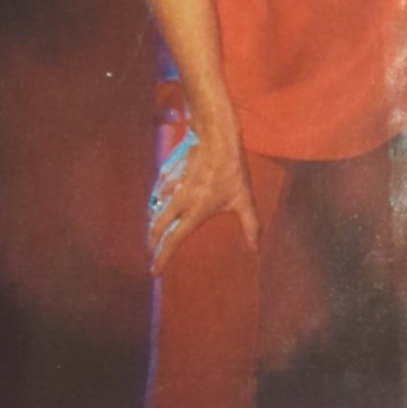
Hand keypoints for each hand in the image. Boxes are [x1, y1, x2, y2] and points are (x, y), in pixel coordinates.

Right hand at [147, 126, 258, 275]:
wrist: (213, 136)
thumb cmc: (231, 168)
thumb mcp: (244, 198)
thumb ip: (250, 226)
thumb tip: (255, 250)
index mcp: (196, 211)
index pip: (173, 240)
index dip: (161, 257)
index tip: (154, 270)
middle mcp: (179, 201)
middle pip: (157, 227)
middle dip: (152, 242)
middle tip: (151, 251)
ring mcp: (169, 186)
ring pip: (154, 210)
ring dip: (152, 223)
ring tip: (153, 232)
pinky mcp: (165, 173)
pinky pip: (157, 194)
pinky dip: (155, 203)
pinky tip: (158, 206)